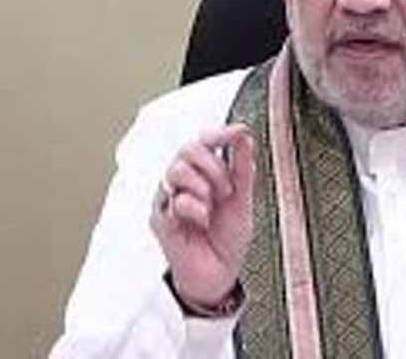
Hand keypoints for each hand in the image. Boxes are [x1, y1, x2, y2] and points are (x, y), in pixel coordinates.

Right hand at [150, 123, 254, 308]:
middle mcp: (184, 183)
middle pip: (187, 149)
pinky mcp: (162, 221)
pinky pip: (172, 201)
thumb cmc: (227, 237)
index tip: (238, 131)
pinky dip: (194, 207)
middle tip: (227, 189)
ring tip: (213, 204)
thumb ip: (242, 167)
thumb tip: (244, 136)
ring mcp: (169, 200)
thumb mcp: (243, 199)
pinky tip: (203, 219)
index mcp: (204, 173)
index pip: (204, 141)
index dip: (219, 133)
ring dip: (202, 184)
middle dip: (213, 165)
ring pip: (176, 170)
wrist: (221, 274)